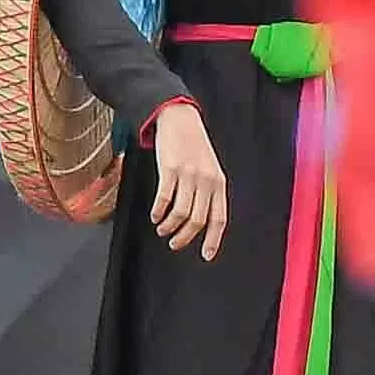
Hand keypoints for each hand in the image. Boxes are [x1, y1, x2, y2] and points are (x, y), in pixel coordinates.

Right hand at [145, 102, 229, 257]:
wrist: (180, 119)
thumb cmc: (194, 147)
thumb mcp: (209, 169)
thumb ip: (208, 193)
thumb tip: (202, 223)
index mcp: (219, 183)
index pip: (219, 218)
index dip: (212, 240)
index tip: (205, 255)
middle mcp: (206, 180)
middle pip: (197, 220)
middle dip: (185, 237)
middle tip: (174, 244)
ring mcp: (188, 174)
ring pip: (180, 213)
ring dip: (169, 227)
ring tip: (163, 229)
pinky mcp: (170, 168)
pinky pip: (164, 198)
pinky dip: (158, 212)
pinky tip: (155, 216)